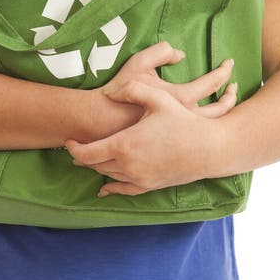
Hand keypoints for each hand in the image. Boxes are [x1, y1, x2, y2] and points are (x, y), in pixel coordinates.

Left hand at [68, 47, 235, 194]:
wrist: (209, 148)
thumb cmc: (183, 121)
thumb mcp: (157, 98)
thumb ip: (130, 90)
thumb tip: (108, 93)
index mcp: (124, 145)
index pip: (86, 154)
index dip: (73, 148)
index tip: (69, 140)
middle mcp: (128, 166)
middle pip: (94, 166)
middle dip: (83, 156)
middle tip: (77, 145)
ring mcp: (139, 178)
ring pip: (108, 176)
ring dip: (97, 166)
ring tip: (90, 156)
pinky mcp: (150, 185)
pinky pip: (124, 190)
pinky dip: (111, 188)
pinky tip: (105, 188)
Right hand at [87, 42, 236, 140]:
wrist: (100, 124)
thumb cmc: (119, 93)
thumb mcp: (139, 64)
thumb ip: (161, 52)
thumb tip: (180, 53)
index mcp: (180, 98)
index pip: (211, 83)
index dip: (223, 71)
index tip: (229, 63)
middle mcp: (185, 118)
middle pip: (221, 109)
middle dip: (231, 95)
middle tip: (235, 85)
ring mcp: (179, 135)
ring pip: (212, 126)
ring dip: (223, 113)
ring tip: (227, 101)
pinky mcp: (172, 144)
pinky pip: (197, 138)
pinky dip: (207, 129)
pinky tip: (206, 123)